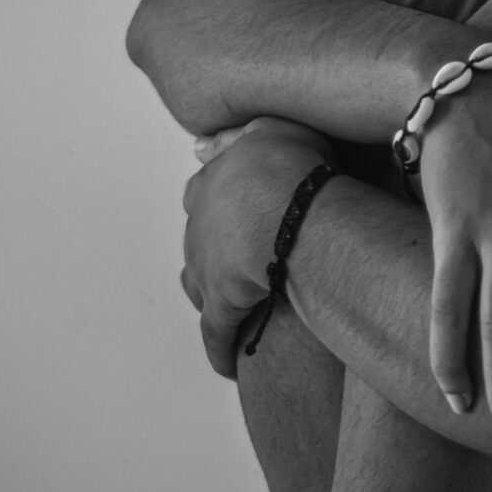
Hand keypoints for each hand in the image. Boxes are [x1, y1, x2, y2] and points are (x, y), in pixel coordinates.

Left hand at [181, 117, 332, 377]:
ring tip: (235, 306)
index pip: (207, 192)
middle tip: (244, 259)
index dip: (227, 203)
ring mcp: (205, 266)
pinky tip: (229, 364)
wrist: (292, 206)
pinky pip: (217, 334)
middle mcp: (198, 225)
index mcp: (210, 182)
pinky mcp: (220, 303)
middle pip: (201, 240)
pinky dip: (221, 350)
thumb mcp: (272, 127)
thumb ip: (247, 132)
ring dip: (214, 295)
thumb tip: (208, 142)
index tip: (242, 211)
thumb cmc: (292, 162)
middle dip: (218, 250)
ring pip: (200, 285)